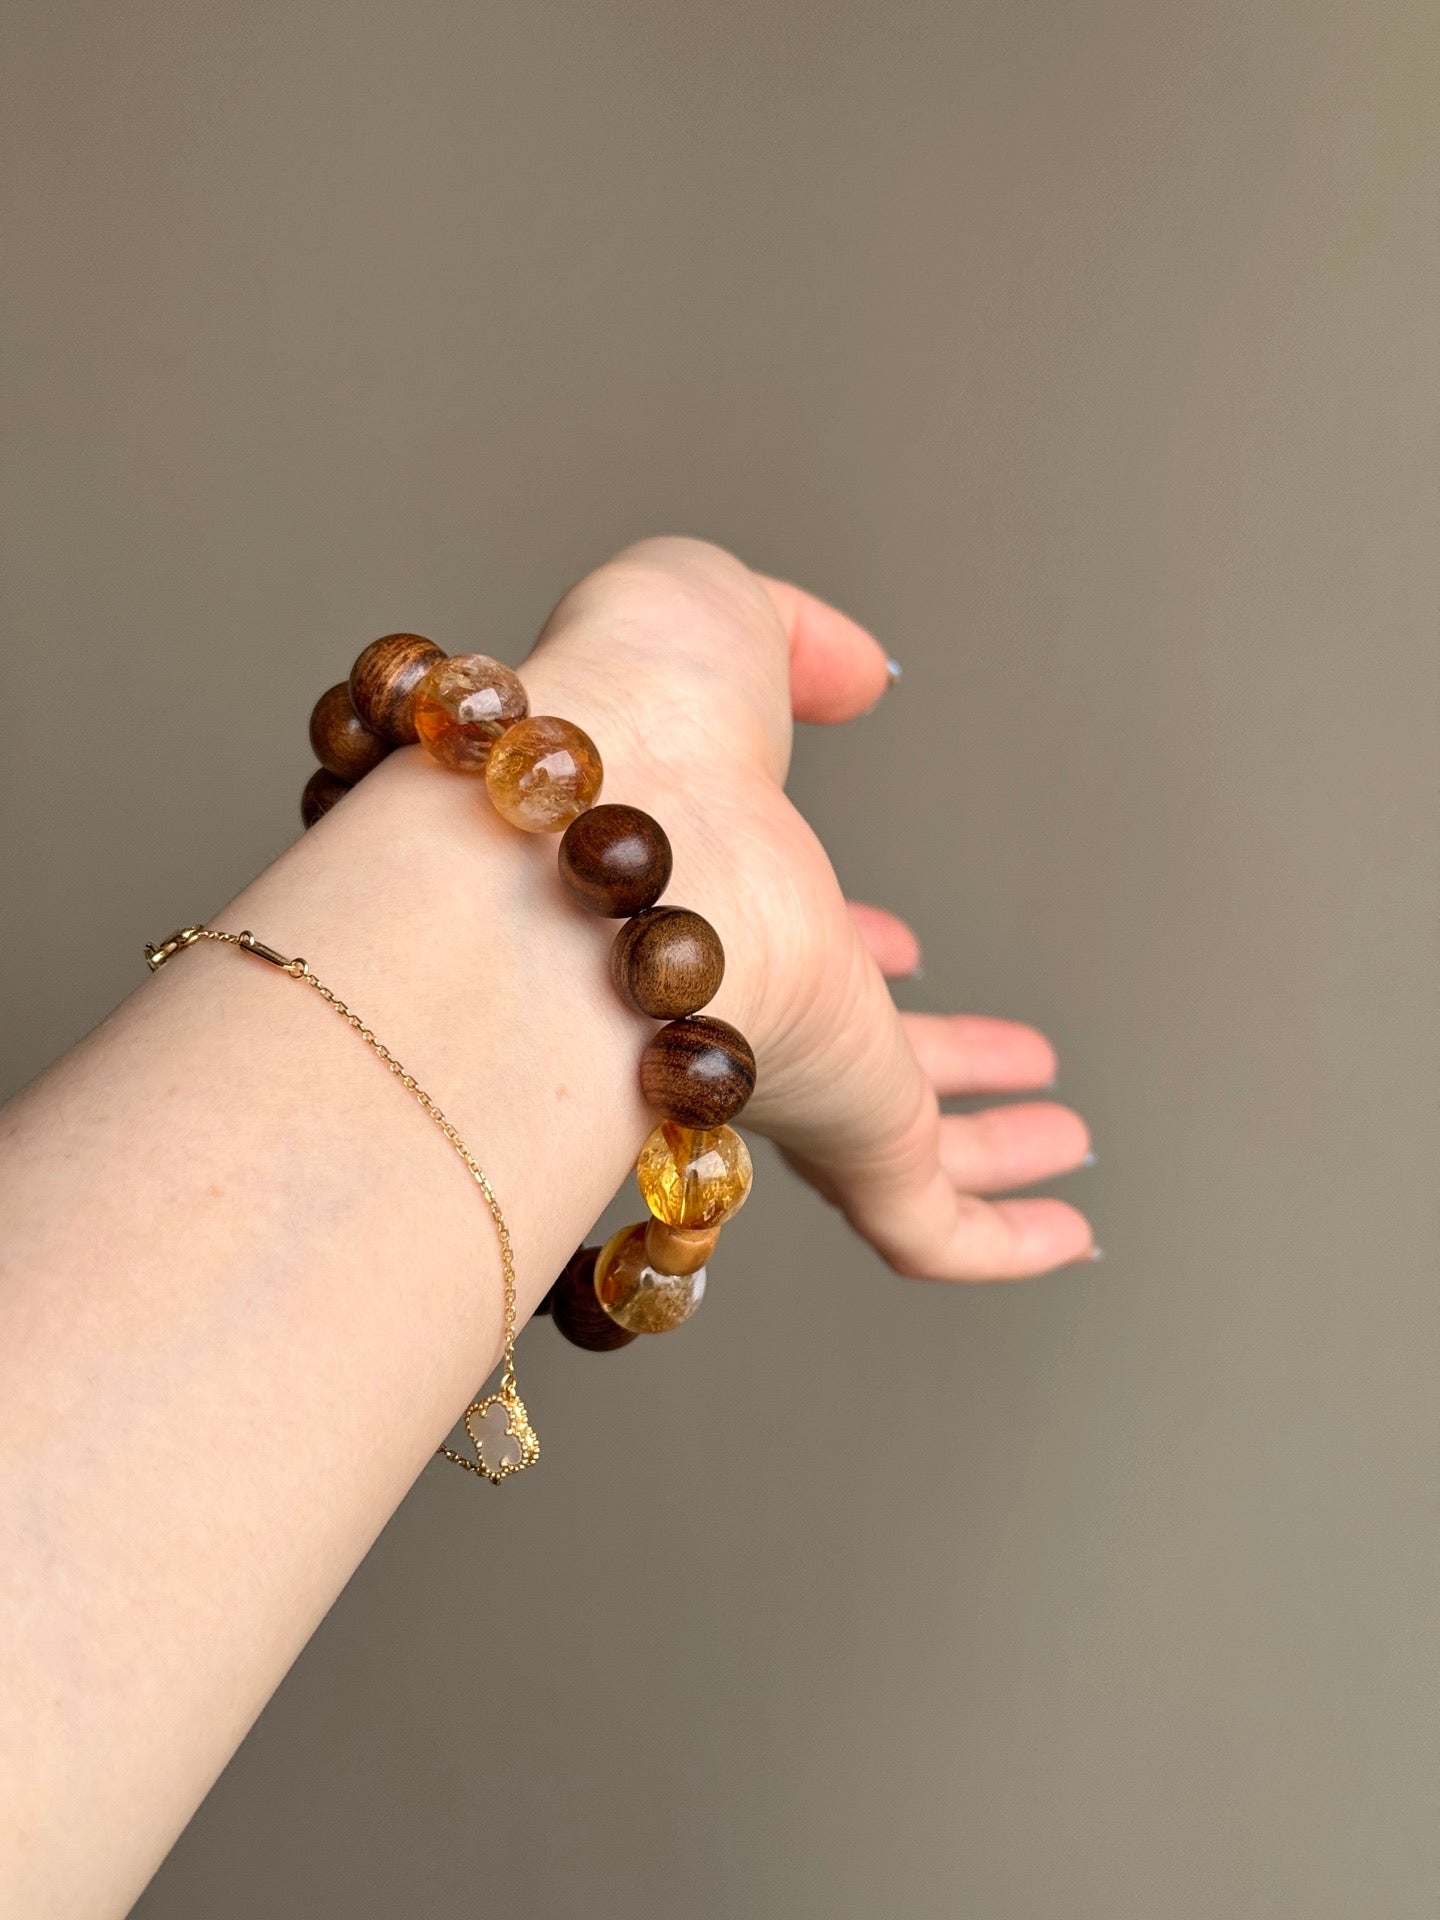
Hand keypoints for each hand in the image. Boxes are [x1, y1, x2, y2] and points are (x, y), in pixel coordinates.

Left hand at [521, 537, 1094, 1279]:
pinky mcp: (844, 1139)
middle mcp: (742, 1000)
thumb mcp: (714, 615)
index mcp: (710, 890)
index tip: (898, 944)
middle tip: (1007, 1063)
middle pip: (846, 1049)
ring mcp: (792, 1077)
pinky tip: (1072, 1234)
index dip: (851, 945)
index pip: (786, 936)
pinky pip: (933, 1227)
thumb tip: (857, 674)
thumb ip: (793, 639)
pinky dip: (1007, 1244)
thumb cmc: (631, 711)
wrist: (607, 823)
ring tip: (1061, 1135)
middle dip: (933, 1055)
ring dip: (986, 1145)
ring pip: (893, 1147)